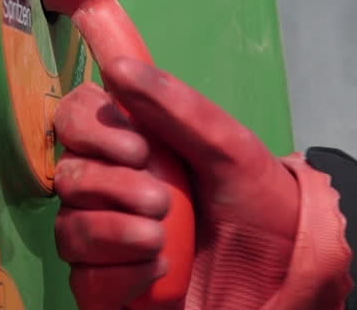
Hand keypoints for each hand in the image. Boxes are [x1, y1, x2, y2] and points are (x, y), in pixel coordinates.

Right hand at [53, 58, 350, 308]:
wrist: (287, 275)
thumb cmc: (260, 204)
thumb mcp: (230, 149)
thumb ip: (176, 108)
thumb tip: (118, 68)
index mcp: (132, 145)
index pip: (76, 118)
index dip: (90, 128)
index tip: (136, 147)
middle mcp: (112, 189)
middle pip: (68, 176)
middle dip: (111, 188)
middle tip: (162, 201)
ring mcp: (108, 240)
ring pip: (69, 230)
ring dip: (114, 233)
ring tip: (161, 240)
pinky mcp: (110, 287)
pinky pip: (84, 282)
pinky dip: (118, 277)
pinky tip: (160, 272)